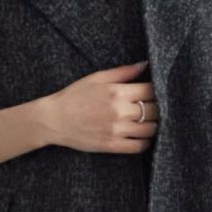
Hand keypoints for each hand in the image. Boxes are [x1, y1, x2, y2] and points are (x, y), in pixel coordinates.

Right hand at [41, 61, 159, 153]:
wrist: (54, 120)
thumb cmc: (74, 96)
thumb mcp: (97, 77)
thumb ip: (123, 72)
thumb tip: (145, 64)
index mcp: (117, 92)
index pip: (151, 91)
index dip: (156, 92)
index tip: (154, 93)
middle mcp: (120, 111)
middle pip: (154, 111)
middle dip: (156, 108)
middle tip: (153, 108)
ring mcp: (117, 130)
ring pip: (150, 129)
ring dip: (152, 125)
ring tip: (148, 122)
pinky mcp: (112, 145)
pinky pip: (139, 147)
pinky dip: (145, 142)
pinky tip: (141, 137)